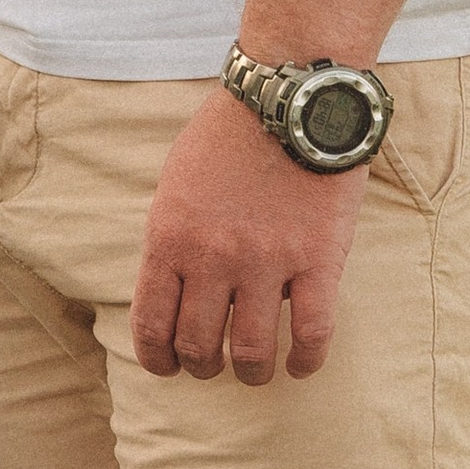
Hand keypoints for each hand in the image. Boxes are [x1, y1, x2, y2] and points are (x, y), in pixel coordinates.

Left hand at [131, 90, 366, 385]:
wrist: (290, 96)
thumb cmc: (229, 133)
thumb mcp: (175, 182)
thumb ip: (171, 237)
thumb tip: (173, 287)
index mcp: (169, 238)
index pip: (151, 324)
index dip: (157, 359)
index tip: (167, 368)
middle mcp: (211, 258)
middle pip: (197, 345)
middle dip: (201, 367)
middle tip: (213, 366)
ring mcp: (266, 262)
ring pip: (250, 351)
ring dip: (251, 372)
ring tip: (256, 371)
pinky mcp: (317, 260)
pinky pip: (311, 332)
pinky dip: (305, 360)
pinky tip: (301, 364)